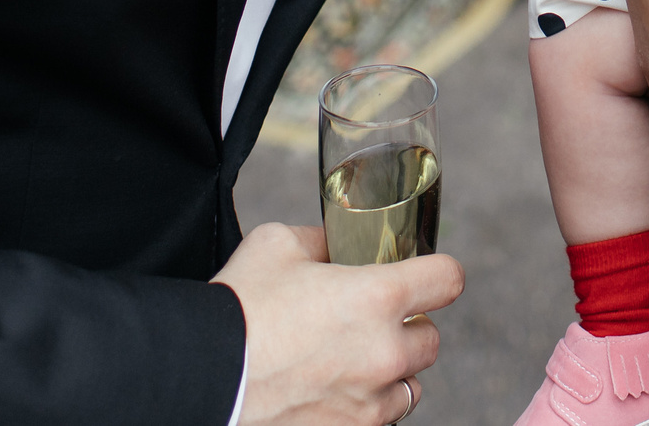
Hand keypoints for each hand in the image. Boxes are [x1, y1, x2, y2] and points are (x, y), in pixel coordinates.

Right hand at [216, 223, 462, 425]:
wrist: (201, 376)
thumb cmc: (238, 307)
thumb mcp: (278, 245)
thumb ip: (322, 241)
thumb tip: (336, 244)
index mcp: (378, 297)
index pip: (448, 280)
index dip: (438, 273)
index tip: (427, 275)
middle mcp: (385, 353)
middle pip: (430, 340)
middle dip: (408, 328)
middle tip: (372, 322)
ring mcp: (369, 402)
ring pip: (410, 388)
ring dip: (390, 374)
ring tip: (351, 362)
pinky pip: (379, 421)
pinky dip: (364, 407)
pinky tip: (334, 392)